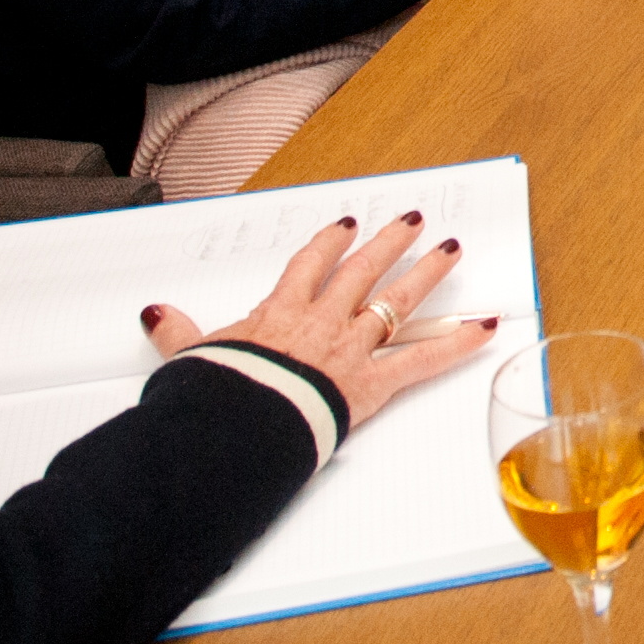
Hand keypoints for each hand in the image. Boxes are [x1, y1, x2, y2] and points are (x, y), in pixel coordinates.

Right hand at [148, 211, 499, 435]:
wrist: (241, 422)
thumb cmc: (220, 392)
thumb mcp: (193, 357)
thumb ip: (179, 334)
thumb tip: (156, 315)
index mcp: (282, 312)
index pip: (310, 265)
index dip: (330, 243)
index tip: (345, 226)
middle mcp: (324, 321)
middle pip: (364, 271)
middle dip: (391, 243)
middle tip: (413, 221)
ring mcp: (353, 347)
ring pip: (399, 302)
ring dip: (429, 274)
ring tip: (451, 248)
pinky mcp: (374, 382)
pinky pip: (425, 360)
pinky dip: (460, 344)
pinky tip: (487, 326)